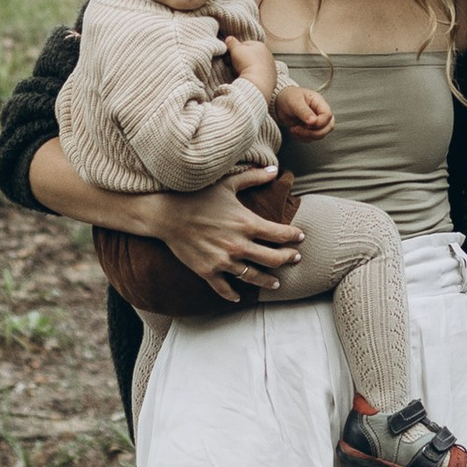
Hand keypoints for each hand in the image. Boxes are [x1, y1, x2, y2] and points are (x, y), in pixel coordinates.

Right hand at [146, 165, 305, 302]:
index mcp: (247, 223)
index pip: (281, 234)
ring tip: (276, 283)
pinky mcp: (207, 271)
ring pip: (254, 277)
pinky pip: (225, 289)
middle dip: (288, 259)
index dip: (294, 236)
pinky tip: (239, 297)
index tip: (300, 237)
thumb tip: (275, 169)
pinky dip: (233, 295)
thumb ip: (253, 177)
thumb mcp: (227, 183)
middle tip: (295, 259)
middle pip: (274, 259)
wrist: (166, 214)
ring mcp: (223, 261)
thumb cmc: (197, 196)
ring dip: (268, 281)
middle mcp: (239, 245)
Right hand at [226, 40, 279, 101]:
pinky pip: (261, 75)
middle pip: (252, 55)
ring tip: (242, 72)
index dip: (237, 49)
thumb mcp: (236, 49)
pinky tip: (250, 78)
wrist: (258, 82)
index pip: (246, 44)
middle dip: (244, 58)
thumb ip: (232, 43)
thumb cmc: (247, 63)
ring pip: (257, 65)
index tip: (231, 54)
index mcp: (260, 45)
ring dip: (250, 67)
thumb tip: (229, 39)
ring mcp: (271, 67)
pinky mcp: (272, 78)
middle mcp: (268, 55)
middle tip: (235, 63)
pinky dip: (256, 76)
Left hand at [272, 80, 331, 137]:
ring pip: (320, 135)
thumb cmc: (289, 97)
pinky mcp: (310, 130)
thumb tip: (313, 122)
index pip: (328, 116)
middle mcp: (320, 114)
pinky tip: (293, 130)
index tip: (307, 124)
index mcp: (320, 103)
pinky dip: (301, 138)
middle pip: (328, 128)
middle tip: (298, 129)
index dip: (320, 123)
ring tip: (293, 128)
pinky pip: (310, 139)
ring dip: (305, 136)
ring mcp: (316, 123)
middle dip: (314, 133)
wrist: (280, 102)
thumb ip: (304, 112)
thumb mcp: (295, 102)